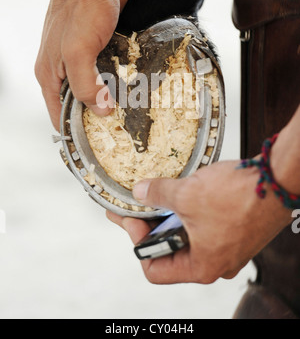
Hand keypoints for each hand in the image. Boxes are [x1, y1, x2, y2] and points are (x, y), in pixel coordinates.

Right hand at [35, 0, 131, 129]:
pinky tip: (133, 88)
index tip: (95, 147)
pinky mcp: (99, 43)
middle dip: (95, 116)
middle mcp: (63, 65)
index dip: (73, 132)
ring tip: (130, 113)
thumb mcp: (78, 52)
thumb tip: (99, 112)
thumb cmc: (81, 6)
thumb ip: (85, 85)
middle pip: (77, 101)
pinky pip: (107, 69)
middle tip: (120, 131)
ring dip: (108, 98)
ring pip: (94, 86)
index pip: (58, 114)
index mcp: (50, 72)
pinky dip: (117, 79)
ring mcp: (81, 54)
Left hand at [107, 160, 291, 284]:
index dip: (138, 242)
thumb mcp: (187, 195)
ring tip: (163, 193)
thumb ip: (157, 195)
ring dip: (172, 215)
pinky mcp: (236, 230)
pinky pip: (205, 225)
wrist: (278, 180)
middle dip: (153, 225)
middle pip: (171, 251)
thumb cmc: (239, 196)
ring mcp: (228, 247)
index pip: (155, 269)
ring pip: (189, 236)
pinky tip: (185, 190)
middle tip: (141, 203)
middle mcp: (216, 263)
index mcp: (202, 266)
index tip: (133, 217)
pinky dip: (191, 210)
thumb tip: (139, 192)